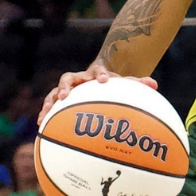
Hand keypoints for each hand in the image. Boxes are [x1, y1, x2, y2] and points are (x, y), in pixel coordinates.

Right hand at [39, 66, 157, 122]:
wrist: (98, 78)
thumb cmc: (113, 84)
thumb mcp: (124, 83)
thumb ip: (137, 83)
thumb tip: (155, 85)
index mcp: (95, 73)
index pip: (98, 71)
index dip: (101, 75)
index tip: (105, 80)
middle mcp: (79, 79)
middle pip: (68, 78)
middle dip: (66, 86)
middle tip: (65, 95)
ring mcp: (68, 88)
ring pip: (54, 91)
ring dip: (50, 100)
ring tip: (46, 112)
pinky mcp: (60, 98)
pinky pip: (50, 104)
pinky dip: (45, 112)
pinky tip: (40, 124)